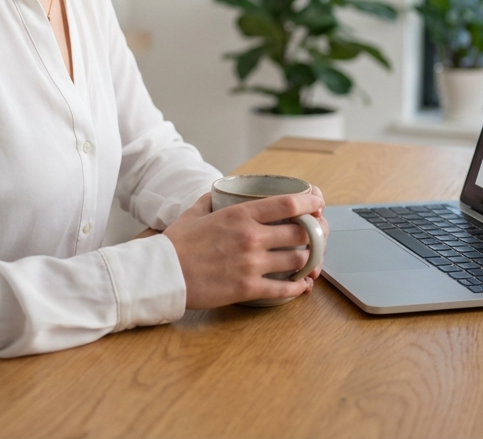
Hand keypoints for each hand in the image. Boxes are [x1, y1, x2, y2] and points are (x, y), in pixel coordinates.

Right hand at [163, 186, 328, 308]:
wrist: (163, 274)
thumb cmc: (176, 244)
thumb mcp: (196, 212)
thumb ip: (212, 201)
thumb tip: (220, 193)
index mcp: (240, 215)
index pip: (288, 203)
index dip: (310, 201)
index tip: (318, 202)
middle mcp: (251, 237)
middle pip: (301, 232)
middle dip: (316, 232)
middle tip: (319, 234)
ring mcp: (251, 264)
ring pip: (298, 260)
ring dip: (309, 260)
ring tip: (311, 260)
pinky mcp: (248, 288)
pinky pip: (284, 289)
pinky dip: (299, 288)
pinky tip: (303, 285)